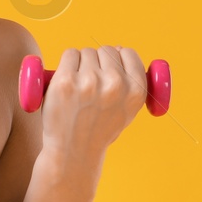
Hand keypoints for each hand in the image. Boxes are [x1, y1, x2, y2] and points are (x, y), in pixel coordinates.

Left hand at [39, 45, 147, 161]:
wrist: (73, 152)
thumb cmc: (99, 129)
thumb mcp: (128, 110)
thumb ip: (130, 83)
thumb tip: (120, 50)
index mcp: (136, 91)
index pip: (128, 53)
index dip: (118, 58)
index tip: (109, 68)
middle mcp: (115, 84)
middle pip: (105, 50)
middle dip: (97, 62)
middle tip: (90, 84)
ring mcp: (89, 82)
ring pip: (86, 52)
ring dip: (80, 63)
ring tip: (78, 88)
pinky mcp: (65, 81)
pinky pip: (69, 54)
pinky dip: (66, 64)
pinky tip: (66, 82)